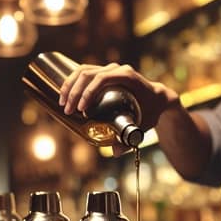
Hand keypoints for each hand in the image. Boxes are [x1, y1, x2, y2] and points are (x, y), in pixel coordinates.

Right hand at [57, 62, 178, 131]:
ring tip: (63, 104)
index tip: (81, 110)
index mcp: (127, 76)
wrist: (157, 98)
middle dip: (75, 92)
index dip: (88, 92)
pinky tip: (65, 94)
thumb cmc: (152, 110)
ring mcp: (109, 68)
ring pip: (83, 71)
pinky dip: (72, 81)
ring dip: (69, 86)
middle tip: (68, 111)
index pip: (102, 79)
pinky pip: (84, 72)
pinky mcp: (102, 71)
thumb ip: (131, 139)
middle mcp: (117, 69)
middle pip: (89, 74)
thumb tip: (115, 152)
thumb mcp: (145, 124)